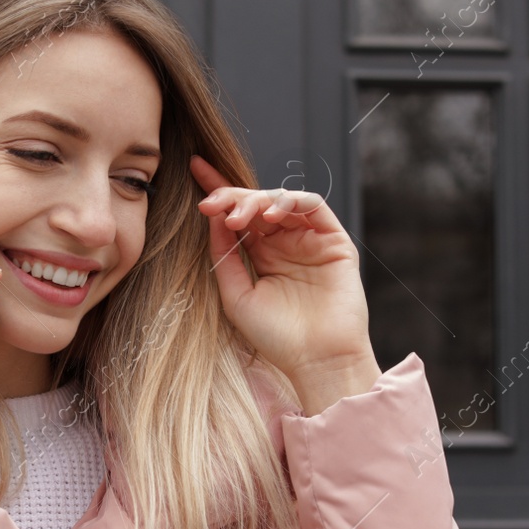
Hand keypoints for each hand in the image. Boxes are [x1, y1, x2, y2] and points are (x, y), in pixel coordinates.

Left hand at [190, 155, 380, 400]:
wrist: (315, 360)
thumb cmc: (276, 337)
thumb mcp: (236, 294)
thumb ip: (224, 255)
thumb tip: (213, 217)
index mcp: (261, 255)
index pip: (238, 215)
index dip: (219, 190)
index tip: (194, 168)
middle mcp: (285, 243)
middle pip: (256, 203)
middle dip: (232, 197)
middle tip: (212, 205)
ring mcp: (310, 240)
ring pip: (282, 199)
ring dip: (256, 200)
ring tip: (237, 216)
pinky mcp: (334, 240)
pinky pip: (313, 206)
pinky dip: (290, 202)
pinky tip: (270, 215)